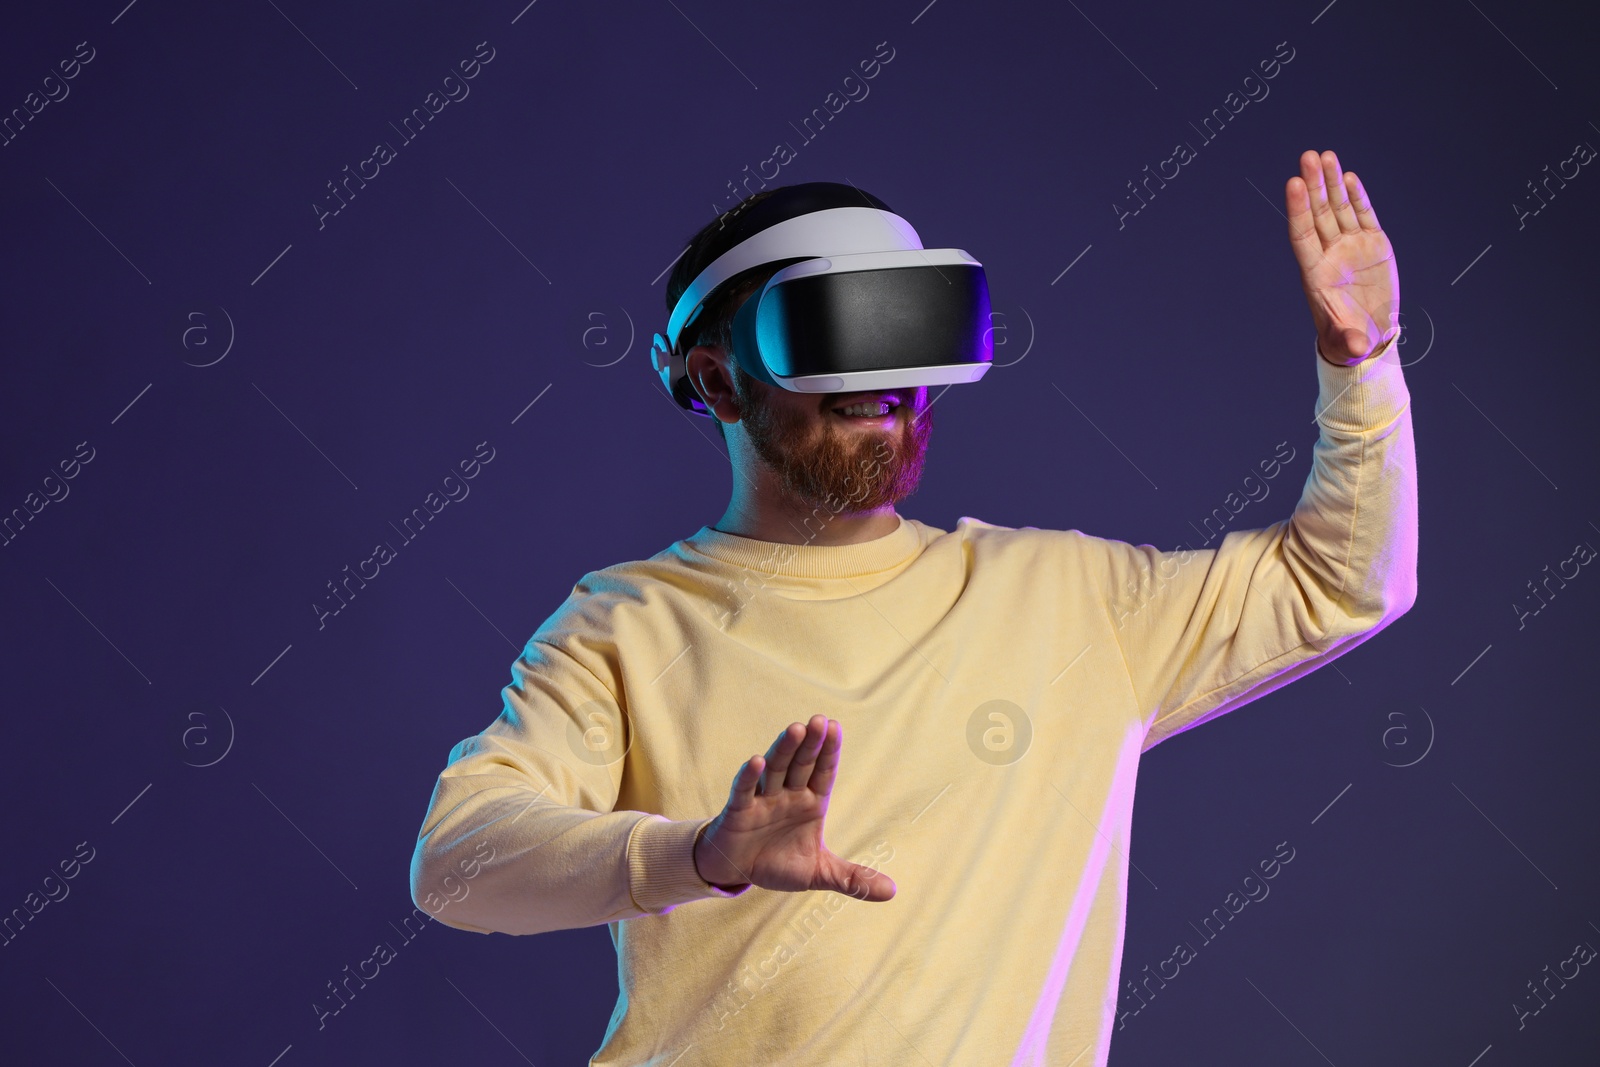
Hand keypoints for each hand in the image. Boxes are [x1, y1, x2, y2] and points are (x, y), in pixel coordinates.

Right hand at [693, 715, 894, 901]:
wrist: (737, 870)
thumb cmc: (778, 862)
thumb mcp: (820, 873)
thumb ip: (854, 879)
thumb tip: (893, 891)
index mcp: (810, 803)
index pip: (823, 772)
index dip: (829, 752)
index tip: (836, 727)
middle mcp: (788, 795)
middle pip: (801, 764)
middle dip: (810, 743)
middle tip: (820, 720)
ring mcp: (763, 800)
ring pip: (775, 770)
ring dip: (784, 750)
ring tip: (795, 730)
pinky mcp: (738, 811)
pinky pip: (744, 791)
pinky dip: (749, 777)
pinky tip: (756, 761)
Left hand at [1285, 149, 1399, 365]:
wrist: (1369, 335)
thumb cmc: (1349, 339)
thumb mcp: (1347, 342)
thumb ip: (1349, 341)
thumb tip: (1356, 347)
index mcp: (1316, 273)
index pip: (1302, 235)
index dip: (1299, 209)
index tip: (1294, 184)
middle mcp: (1330, 254)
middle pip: (1319, 214)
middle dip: (1315, 185)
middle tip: (1309, 157)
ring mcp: (1350, 247)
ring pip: (1338, 209)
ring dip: (1332, 183)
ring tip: (1325, 156)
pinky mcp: (1372, 244)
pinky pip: (1362, 215)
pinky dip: (1356, 197)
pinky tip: (1349, 177)